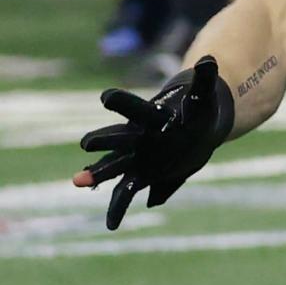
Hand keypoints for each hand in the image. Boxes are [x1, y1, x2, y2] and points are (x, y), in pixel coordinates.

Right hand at [74, 54, 233, 228]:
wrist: (195, 128)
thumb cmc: (198, 110)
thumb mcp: (204, 97)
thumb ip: (204, 79)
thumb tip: (209, 60)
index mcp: (153, 117)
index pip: (136, 109)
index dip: (123, 104)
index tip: (106, 97)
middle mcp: (140, 137)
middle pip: (119, 138)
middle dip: (105, 141)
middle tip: (85, 143)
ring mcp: (138, 157)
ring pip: (114, 166)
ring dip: (97, 174)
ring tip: (76, 182)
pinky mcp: (143, 175)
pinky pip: (126, 193)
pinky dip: (118, 208)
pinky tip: (111, 224)